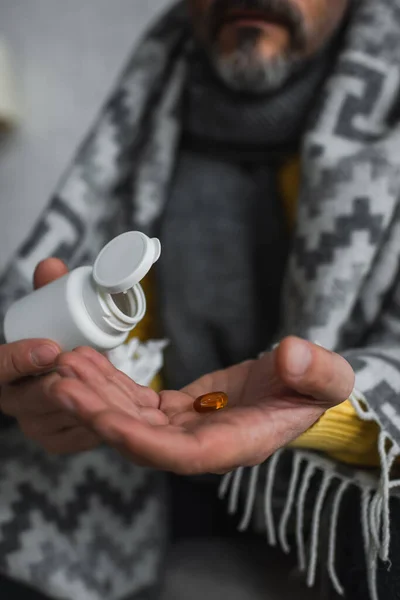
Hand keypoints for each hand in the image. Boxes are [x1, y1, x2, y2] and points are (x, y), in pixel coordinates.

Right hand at [0, 259, 100, 452]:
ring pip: (56, 419)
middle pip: (31, 399)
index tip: (51, 348)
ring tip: (109, 385)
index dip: (20, 359)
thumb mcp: (49, 318)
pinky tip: (117, 408)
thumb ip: (49, 292)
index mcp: (1, 371)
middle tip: (86, 369)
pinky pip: (76, 438)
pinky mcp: (58, 441)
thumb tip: (53, 265)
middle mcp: (13, 401)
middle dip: (59, 384)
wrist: (61, 378)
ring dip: (82, 403)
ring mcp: (35, 425)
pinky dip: (96, 423)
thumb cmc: (53, 344)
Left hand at [50, 337, 354, 472]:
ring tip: (66, 366)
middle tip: (62, 384)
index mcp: (237, 444)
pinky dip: (112, 383)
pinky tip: (89, 362)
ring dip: (97, 395)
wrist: (298, 389)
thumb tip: (291, 356)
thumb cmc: (315, 389)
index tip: (104, 421)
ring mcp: (186, 428)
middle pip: (142, 439)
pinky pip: (137, 401)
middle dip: (101, 415)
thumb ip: (316, 372)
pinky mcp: (177, 410)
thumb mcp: (327, 379)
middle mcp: (203, 444)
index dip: (142, 442)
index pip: (182, 456)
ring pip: (132, 419)